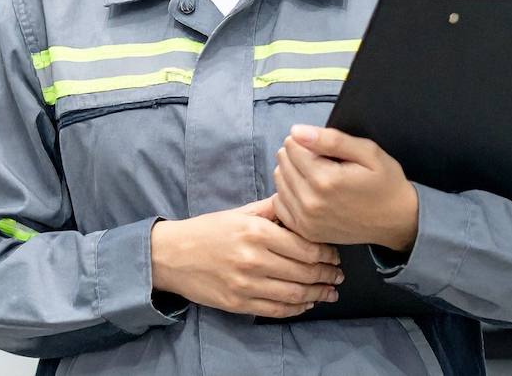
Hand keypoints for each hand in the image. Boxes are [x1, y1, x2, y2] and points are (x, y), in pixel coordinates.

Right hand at [150, 197, 344, 318]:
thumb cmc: (208, 230)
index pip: (304, 246)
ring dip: (317, 293)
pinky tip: (307, 303)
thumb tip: (298, 201)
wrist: (172, 255)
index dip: (326, 252)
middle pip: (303, 271)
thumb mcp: (240, 212)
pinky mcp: (238, 304)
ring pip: (294, 293)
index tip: (335, 253)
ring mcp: (246, 285)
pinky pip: (276, 310)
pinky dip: (297, 308)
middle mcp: (253, 259)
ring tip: (330, 291)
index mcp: (256, 232)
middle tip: (338, 273)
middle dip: (327, 273)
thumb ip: (271, 208)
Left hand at [272, 125, 418, 251]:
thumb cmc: (384, 182)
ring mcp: (306, 221)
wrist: (396, 221)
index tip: (324, 146)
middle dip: (298, 154)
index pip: (292, 146)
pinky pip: (280, 203)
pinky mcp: (306, 232)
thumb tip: (296, 131)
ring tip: (316, 173)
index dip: (307, 140)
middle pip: (283, 162)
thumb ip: (331, 140)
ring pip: (279, 181)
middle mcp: (310, 202)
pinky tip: (307, 190)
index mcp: (325, 180)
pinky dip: (289, 193)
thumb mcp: (367, 152)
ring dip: (293, 172)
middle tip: (322, 159)